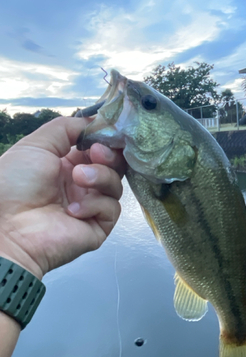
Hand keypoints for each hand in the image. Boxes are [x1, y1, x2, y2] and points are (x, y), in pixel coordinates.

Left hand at [0, 116, 126, 279]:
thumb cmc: (14, 184)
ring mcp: (91, 206)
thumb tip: (94, 122)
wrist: (7, 227)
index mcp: (67, 165)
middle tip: (96, 153)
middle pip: (115, 166)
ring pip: (116, 185)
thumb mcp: (37, 145)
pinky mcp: (98, 227)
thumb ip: (66, 128)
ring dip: (100, 176)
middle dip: (109, 155)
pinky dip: (95, 204)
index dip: (106, 140)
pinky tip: (72, 209)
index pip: (99, 149)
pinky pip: (111, 209)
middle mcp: (82, 184)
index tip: (105, 133)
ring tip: (78, 178)